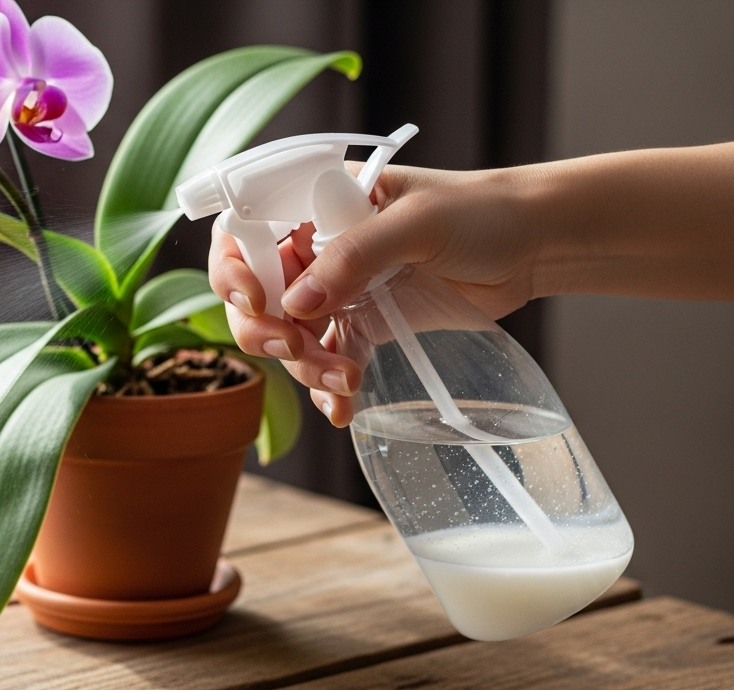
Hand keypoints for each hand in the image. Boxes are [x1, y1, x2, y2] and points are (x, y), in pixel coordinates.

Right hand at [208, 163, 538, 426]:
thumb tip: (296, 302)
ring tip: (346, 383)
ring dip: (304, 366)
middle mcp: (314, 246)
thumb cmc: (480, 212)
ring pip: (288, 336)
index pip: (243, 231)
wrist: (534, 245)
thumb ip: (354, 256)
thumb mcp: (415, 224)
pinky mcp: (361, 324)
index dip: (233, 269)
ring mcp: (335, 288)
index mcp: (313, 202)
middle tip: (296, 349)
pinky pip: (327, 360)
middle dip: (266, 330)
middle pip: (255, 294)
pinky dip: (328, 388)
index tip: (259, 302)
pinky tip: (341, 410)